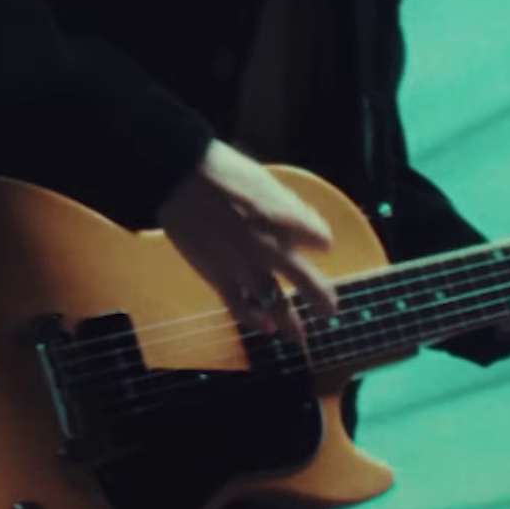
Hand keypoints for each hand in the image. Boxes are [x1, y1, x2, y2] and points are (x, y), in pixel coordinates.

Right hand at [156, 140, 339, 338]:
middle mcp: (272, 249)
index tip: (314, 242)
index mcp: (288, 221)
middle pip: (309, 283)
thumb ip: (287, 208)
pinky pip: (242, 308)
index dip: (318, 241)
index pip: (322, 242)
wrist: (181, 179)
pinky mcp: (220, 277)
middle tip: (328, 308)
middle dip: (321, 299)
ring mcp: (246, 267)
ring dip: (292, 324)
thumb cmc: (224, 173)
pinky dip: (255, 321)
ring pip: (277, 305)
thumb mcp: (266, 183)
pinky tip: (266, 329)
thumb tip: (301, 223)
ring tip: (300, 335)